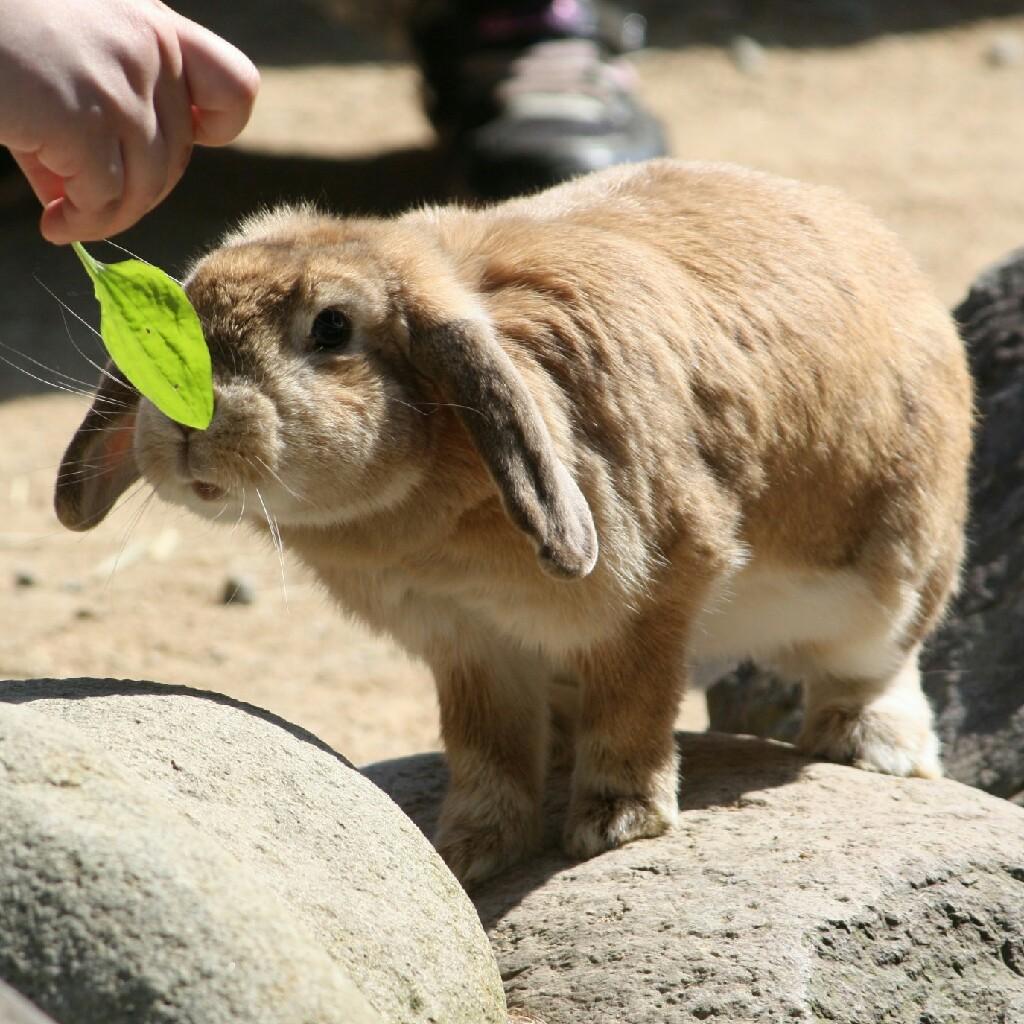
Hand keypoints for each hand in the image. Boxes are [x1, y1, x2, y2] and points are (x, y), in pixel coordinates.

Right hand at [0, 0, 258, 242]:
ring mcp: (122, 86)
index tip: (181, 149)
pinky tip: (55, 225)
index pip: (234, 87)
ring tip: (68, 220)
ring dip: (108, 217)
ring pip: (146, 188)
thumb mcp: (62, 55)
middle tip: (88, 202)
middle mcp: (151, 52)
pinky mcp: (84, 119)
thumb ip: (96, 117)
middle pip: (178, 158)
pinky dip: (84, 225)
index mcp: (154, 26)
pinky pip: (105, 200)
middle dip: (137, 192)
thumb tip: (89, 201)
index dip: (215, 130)